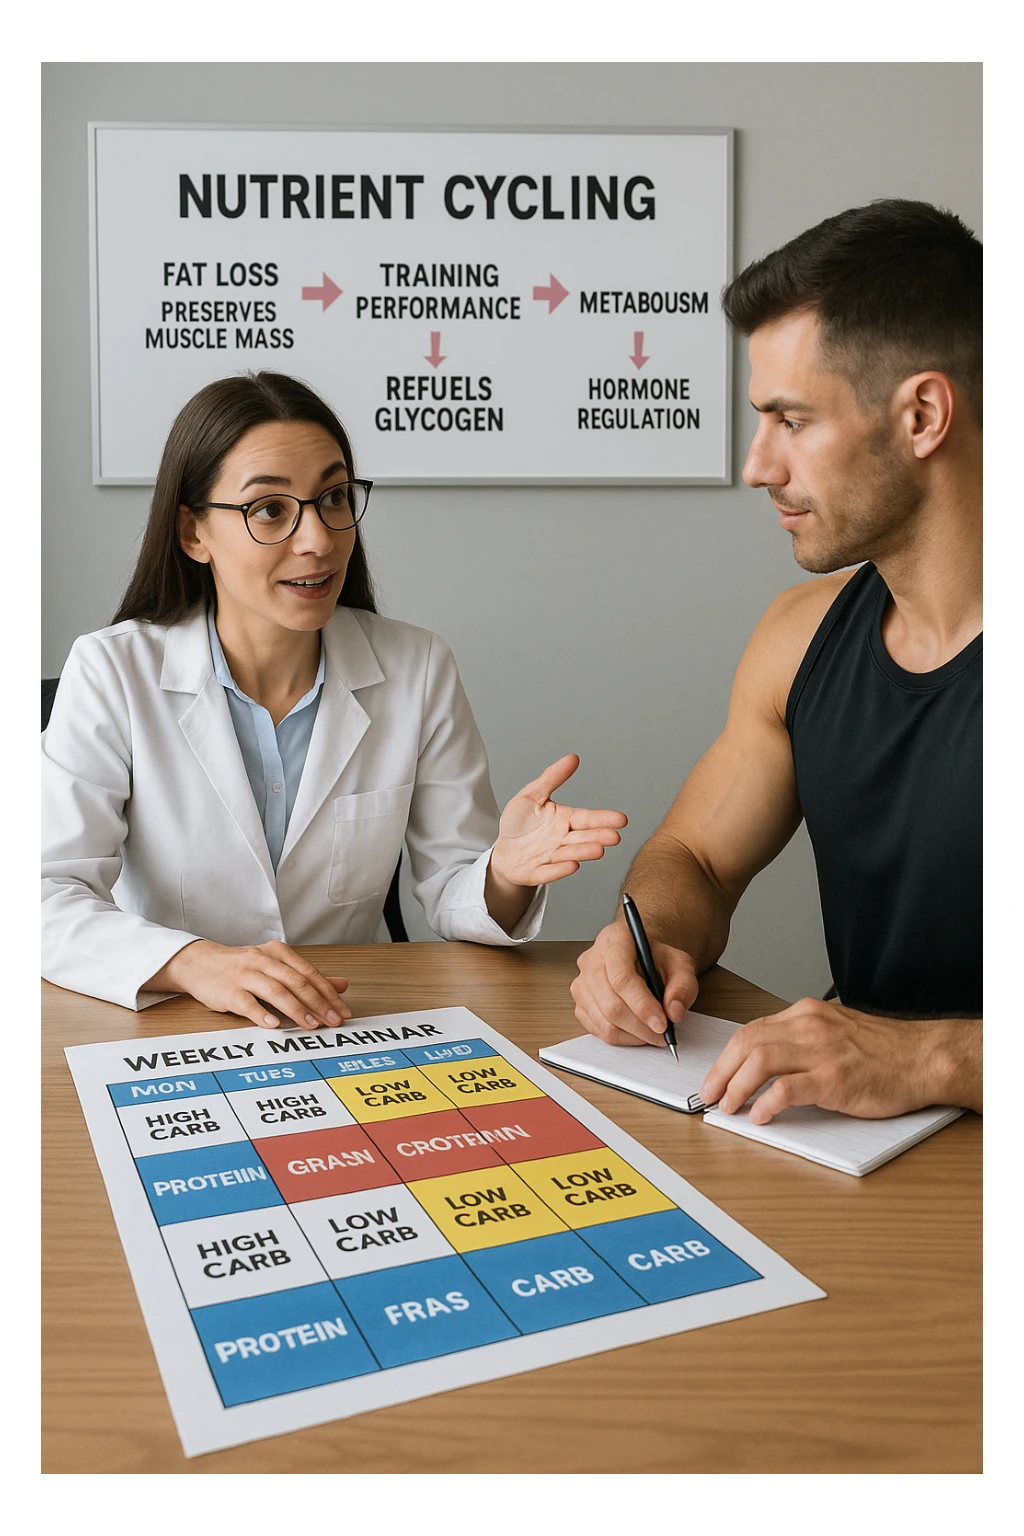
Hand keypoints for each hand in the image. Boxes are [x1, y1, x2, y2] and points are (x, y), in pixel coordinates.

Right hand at [151, 939, 351, 1030]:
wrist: (199, 963)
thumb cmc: (241, 966)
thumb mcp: (275, 966)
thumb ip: (308, 976)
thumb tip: (342, 985)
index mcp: (278, 953)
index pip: (309, 973)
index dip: (328, 993)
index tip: (342, 1010)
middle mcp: (263, 961)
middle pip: (296, 982)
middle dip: (318, 1003)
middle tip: (332, 1021)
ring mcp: (245, 975)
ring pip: (275, 991)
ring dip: (296, 1009)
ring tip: (311, 1025)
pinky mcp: (228, 991)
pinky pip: (247, 1003)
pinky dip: (261, 1014)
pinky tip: (273, 1025)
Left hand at [490, 754, 626, 889]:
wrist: (503, 851)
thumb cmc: (519, 823)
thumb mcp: (531, 795)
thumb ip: (552, 778)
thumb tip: (573, 758)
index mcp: (564, 820)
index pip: (587, 818)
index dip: (603, 819)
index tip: (621, 819)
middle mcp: (562, 839)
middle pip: (583, 837)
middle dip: (599, 837)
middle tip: (614, 837)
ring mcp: (551, 857)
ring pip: (570, 854)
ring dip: (584, 852)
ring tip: (598, 850)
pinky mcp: (537, 872)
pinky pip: (549, 871)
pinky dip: (560, 869)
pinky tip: (573, 866)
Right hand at [571, 920, 698, 1047]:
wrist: (641, 957)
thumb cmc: (656, 958)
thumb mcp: (680, 964)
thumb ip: (683, 985)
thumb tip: (674, 1011)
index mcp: (614, 941)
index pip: (622, 978)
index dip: (642, 1005)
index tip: (662, 1024)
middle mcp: (592, 961)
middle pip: (611, 1004)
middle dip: (641, 1026)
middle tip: (663, 1034)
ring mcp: (582, 984)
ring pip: (604, 1022)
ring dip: (633, 1036)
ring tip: (653, 1034)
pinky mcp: (580, 1004)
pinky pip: (597, 1030)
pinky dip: (621, 1038)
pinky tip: (637, 1032)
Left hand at [701, 997, 951, 1123]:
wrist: (923, 1058)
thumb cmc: (882, 1051)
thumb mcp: (835, 1030)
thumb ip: (802, 1040)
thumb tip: (764, 1064)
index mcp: (806, 1014)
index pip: (751, 1030)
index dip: (726, 1057)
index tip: (715, 1077)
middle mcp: (810, 1026)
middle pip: (747, 1043)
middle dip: (721, 1072)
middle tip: (710, 1095)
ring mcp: (822, 1051)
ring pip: (760, 1061)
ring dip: (736, 1086)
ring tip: (729, 1107)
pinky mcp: (835, 1078)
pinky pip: (788, 1088)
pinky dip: (767, 1102)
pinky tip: (761, 1115)